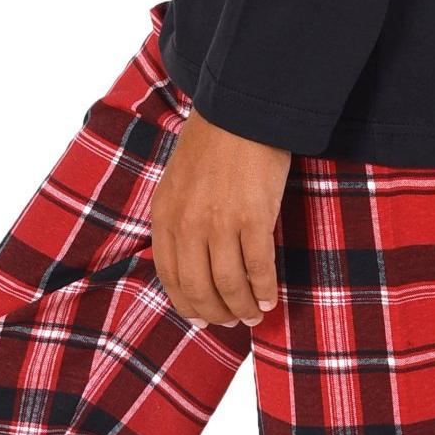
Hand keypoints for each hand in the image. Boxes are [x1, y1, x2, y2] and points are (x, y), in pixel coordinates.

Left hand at [151, 109, 289, 327]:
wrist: (241, 112)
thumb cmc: (212, 144)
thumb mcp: (177, 184)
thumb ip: (178, 221)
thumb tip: (192, 264)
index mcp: (165, 216)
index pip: (171, 278)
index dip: (187, 305)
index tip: (201, 319)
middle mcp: (188, 225)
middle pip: (199, 289)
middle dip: (216, 314)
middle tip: (231, 322)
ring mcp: (220, 223)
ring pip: (230, 286)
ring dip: (243, 307)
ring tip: (254, 314)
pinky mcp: (253, 219)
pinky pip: (258, 269)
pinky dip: (265, 289)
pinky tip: (270, 297)